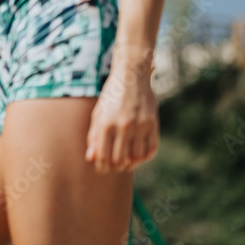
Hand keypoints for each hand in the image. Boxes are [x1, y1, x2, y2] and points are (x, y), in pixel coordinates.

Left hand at [85, 55, 158, 173]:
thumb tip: (91, 158)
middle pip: (119, 160)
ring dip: (130, 164)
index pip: (103, 156)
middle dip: (115, 168)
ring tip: (126, 163)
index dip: (102, 167)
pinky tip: (138, 156)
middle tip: (114, 167)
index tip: (102, 168)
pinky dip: (145, 158)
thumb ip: (94, 137)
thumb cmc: (111, 97)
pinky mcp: (153, 124)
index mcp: (105, 124)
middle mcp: (123, 126)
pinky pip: (151, 150)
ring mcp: (140, 125)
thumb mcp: (98, 114)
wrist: (131, 77)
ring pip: (136, 158)